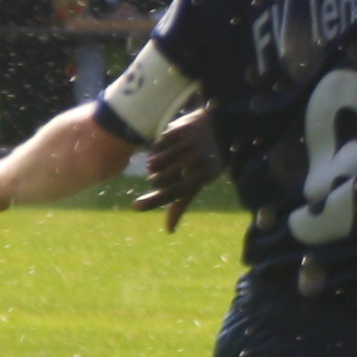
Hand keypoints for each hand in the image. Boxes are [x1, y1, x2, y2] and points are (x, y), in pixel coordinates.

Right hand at [136, 103, 224, 230]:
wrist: (220, 126)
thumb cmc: (207, 161)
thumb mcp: (199, 182)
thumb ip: (181, 204)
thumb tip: (169, 230)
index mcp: (201, 177)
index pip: (172, 193)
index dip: (153, 201)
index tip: (136, 206)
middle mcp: (195, 161)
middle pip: (157, 179)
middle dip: (157, 178)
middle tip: (168, 171)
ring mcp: (187, 144)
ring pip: (154, 163)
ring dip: (155, 163)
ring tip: (167, 159)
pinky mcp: (178, 129)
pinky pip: (155, 145)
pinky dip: (158, 148)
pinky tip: (170, 144)